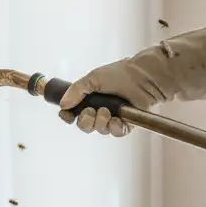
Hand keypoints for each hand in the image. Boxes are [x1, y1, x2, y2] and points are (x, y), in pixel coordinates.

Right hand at [58, 24, 205, 136]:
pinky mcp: (127, 124)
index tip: (66, 114)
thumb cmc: (120, 73)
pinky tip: (116, 120)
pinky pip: (116, 133)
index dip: (68, 116)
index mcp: (91, 98)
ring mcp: (114, 117)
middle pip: (84, 125)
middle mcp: (101, 109)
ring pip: (100, 130)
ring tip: (108, 111)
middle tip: (92, 111)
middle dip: (85, 121)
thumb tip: (62, 104)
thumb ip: (77, 90)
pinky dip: (114, 128)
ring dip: (101, 122)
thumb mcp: (94, 78)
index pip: (73, 112)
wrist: (143, 77)